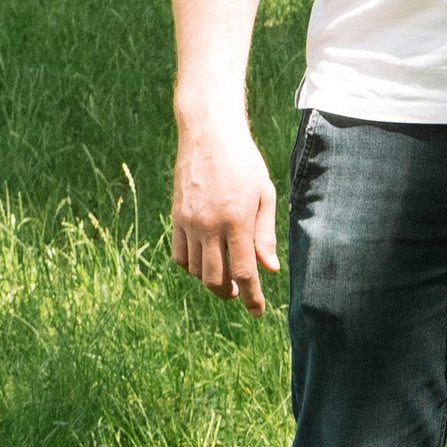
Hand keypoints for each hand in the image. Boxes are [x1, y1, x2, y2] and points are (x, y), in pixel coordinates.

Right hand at [170, 107, 280, 313]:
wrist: (209, 135)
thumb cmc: (244, 162)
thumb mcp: (264, 193)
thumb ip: (265, 234)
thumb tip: (269, 268)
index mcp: (237, 220)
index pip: (244, 271)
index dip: (251, 297)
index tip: (257, 312)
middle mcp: (210, 226)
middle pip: (216, 279)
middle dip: (230, 292)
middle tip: (241, 290)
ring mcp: (189, 223)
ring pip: (197, 270)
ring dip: (212, 280)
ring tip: (226, 274)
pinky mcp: (176, 218)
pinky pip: (180, 256)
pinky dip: (192, 266)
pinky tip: (205, 260)